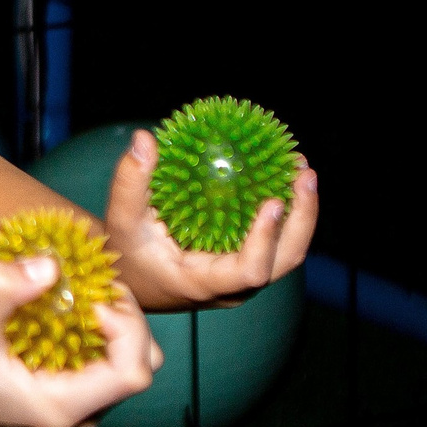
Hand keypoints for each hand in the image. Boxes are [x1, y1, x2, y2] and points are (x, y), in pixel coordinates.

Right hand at [0, 254, 162, 426]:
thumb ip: (5, 288)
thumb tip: (50, 263)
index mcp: (63, 406)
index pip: (133, 372)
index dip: (127, 326)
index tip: (92, 297)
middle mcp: (79, 415)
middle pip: (139, 364)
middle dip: (125, 318)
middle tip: (90, 287)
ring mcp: (77, 409)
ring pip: (127, 362)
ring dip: (114, 322)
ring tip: (80, 295)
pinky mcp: (69, 395)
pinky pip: (106, 362)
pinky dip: (99, 332)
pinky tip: (70, 310)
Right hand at [104, 127, 318, 310]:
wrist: (133, 281)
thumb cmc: (127, 255)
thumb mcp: (121, 220)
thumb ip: (130, 182)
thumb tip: (144, 139)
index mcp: (204, 283)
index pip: (250, 271)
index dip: (266, 239)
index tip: (273, 201)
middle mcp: (233, 287)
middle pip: (284, 260)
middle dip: (304, 217)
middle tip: (303, 173)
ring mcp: (243, 278)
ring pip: (288, 253)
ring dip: (302, 212)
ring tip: (301, 169)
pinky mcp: (246, 264)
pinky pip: (277, 243)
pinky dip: (288, 213)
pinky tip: (284, 177)